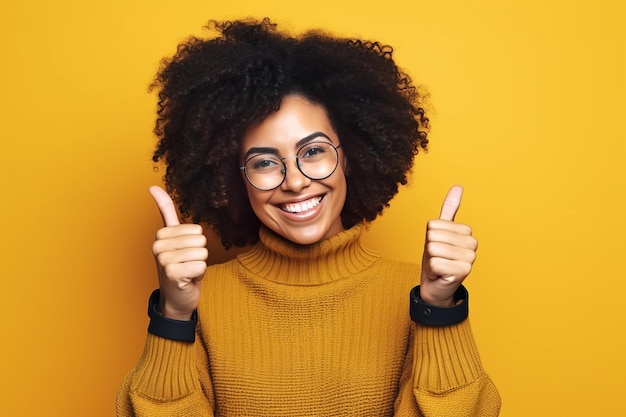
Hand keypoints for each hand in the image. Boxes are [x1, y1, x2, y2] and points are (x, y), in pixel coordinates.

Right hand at [149, 186, 207, 319]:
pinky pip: (201, 266)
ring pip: (202, 253)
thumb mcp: (174, 239)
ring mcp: (164, 260)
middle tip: (187, 265)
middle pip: (201, 240)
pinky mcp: (172, 273)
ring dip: (199, 265)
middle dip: (199, 255)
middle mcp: (158, 246)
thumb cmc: (179, 267)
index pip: (196, 230)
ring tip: (187, 272)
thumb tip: (153, 187)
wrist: (177, 299)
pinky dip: (199, 275)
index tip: (183, 254)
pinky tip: (187, 280)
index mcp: (161, 235)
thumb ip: (166, 212)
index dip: (196, 244)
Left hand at [419, 185, 477, 306]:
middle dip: (430, 249)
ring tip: (439, 266)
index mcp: (466, 232)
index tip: (438, 248)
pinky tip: (440, 275)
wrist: (436, 286)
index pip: (433, 225)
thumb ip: (449, 210)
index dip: (429, 238)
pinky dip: (432, 271)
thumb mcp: (439, 232)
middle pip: (433, 236)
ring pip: (433, 249)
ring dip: (431, 260)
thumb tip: (458, 187)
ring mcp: (469, 258)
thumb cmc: (438, 258)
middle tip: (438, 258)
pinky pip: (435, 263)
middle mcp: (472, 244)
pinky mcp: (463, 272)